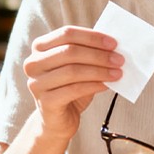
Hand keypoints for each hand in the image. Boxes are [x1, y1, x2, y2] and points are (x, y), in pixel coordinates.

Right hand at [23, 26, 122, 140]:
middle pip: (69, 52)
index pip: (66, 33)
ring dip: (100, 71)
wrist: (58, 119)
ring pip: (72, 71)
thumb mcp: (79, 66)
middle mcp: (33, 63)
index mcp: (40, 47)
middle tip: (120, 60)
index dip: (92, 37)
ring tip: (118, 73)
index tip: (114, 44)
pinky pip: (73, 90)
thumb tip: (114, 47)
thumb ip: (90, 53)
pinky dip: (94, 85)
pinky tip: (107, 85)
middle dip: (99, 55)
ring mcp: (36, 83)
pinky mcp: (45, 102)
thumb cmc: (71, 87)